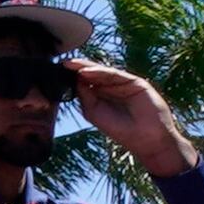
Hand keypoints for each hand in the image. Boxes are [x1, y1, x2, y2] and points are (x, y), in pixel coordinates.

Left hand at [63, 58, 198, 177]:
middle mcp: (113, 87)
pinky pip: (115, 74)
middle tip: (63, 63)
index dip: (73, 76)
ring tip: (72, 65)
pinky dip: (100, 72)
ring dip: (86, 67)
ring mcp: (125, 83)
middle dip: (78, 68)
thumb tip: (75, 80)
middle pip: (93, 73)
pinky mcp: (135, 82)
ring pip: (103, 72)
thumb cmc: (119, 129)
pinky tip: (86, 71)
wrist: (145, 139)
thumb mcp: (94, 112)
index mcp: (102, 94)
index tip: (58, 71)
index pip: (86, 81)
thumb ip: (85, 96)